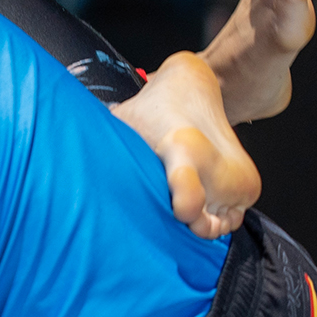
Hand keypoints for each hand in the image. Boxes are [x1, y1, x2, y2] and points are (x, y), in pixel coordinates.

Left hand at [111, 51, 260, 238]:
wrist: (194, 87)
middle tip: (160, 205)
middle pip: (199, 224)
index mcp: (182, 149)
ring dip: (195, 222)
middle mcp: (216, 166)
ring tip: (179, 191)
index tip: (180, 212)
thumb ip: (100, 153)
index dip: (185, 205)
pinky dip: (211, 217)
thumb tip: (66, 186)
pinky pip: (228, 222)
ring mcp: (238, 179)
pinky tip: (197, 195)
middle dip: (175, 227)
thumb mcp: (121, 125)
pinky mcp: (251, 188)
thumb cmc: (149, 112)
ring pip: (213, 228)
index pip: (189, 188)